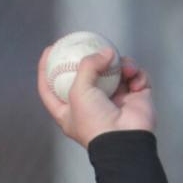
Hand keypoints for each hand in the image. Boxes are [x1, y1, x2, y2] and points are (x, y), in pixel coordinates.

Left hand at [37, 46, 154, 147]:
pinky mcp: (136, 97)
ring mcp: (114, 101)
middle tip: (91, 42)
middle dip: (90, 60)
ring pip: (115, 71)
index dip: (46, 69)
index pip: (50, 88)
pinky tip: (136, 80)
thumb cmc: (95, 121)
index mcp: (68, 111)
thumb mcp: (78, 92)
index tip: (49, 50)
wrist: (126, 139)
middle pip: (87, 76)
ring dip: (121, 65)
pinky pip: (136, 77)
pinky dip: (137, 75)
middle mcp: (90, 105)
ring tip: (124, 67)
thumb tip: (105, 52)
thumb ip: (87, 67)